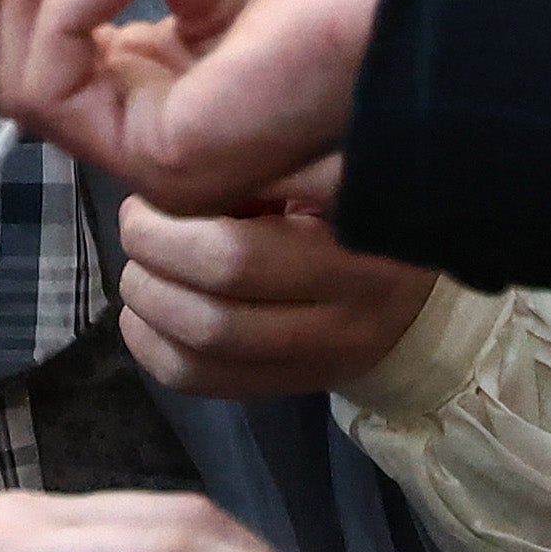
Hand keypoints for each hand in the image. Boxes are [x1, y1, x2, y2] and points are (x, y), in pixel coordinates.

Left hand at [114, 194, 439, 400]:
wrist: (413, 292)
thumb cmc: (354, 206)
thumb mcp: (329, 166)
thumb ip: (262, 167)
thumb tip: (166, 166)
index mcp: (359, 230)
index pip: (239, 247)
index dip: (173, 221)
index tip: (152, 195)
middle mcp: (352, 297)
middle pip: (219, 294)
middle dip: (153, 257)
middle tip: (137, 225)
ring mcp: (328, 353)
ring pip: (207, 345)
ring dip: (148, 304)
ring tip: (139, 269)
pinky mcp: (299, 385)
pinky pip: (205, 381)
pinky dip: (153, 349)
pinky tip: (143, 316)